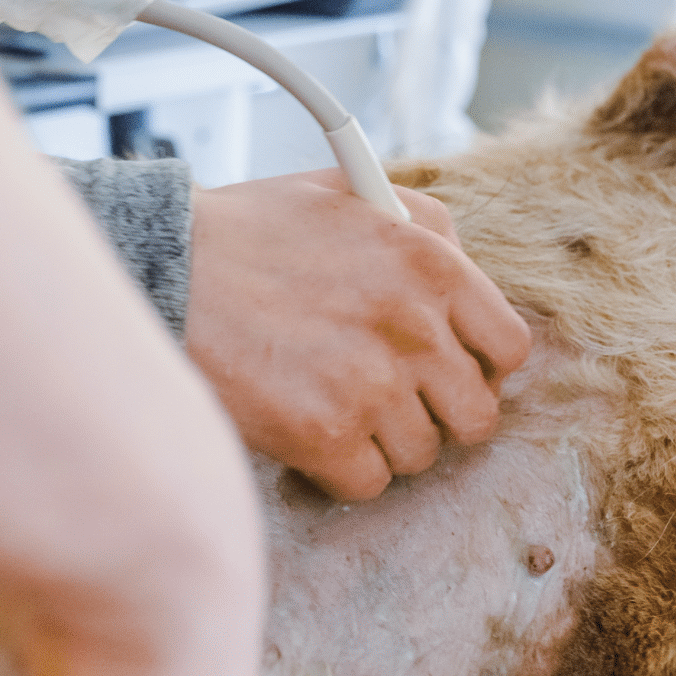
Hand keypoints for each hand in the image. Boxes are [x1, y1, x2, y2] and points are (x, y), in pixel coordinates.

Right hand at [183, 169, 531, 500]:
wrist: (166, 269)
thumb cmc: (251, 233)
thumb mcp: (352, 194)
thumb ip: (422, 224)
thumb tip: (466, 265)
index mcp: (431, 265)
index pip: (509, 348)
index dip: (481, 367)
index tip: (453, 372)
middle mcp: (414, 327)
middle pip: (476, 415)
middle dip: (439, 414)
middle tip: (396, 400)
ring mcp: (372, 385)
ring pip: (421, 454)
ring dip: (385, 441)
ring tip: (338, 406)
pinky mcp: (325, 434)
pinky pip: (369, 482)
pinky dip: (342, 469)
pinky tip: (310, 432)